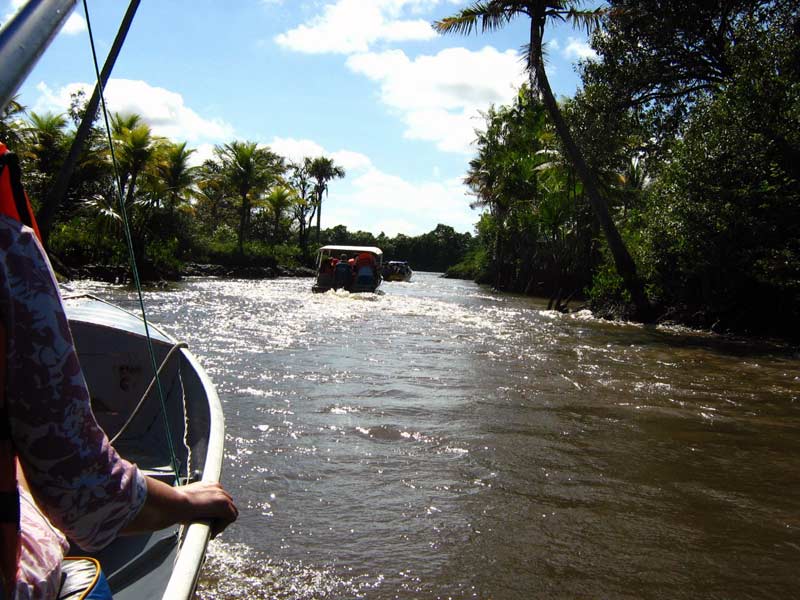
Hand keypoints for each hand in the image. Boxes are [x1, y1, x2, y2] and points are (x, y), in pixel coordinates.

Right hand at [123, 477, 237, 536]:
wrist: (171, 503)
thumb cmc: (170, 504)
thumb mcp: (179, 502)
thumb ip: (185, 506)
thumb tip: (174, 514)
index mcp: (208, 485)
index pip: (217, 498)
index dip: (213, 511)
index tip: (205, 519)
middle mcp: (217, 487)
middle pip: (227, 505)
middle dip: (218, 518)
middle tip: (206, 527)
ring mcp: (222, 495)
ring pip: (230, 512)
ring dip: (220, 523)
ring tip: (207, 531)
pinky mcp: (224, 505)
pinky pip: (231, 518)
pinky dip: (222, 526)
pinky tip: (210, 532)